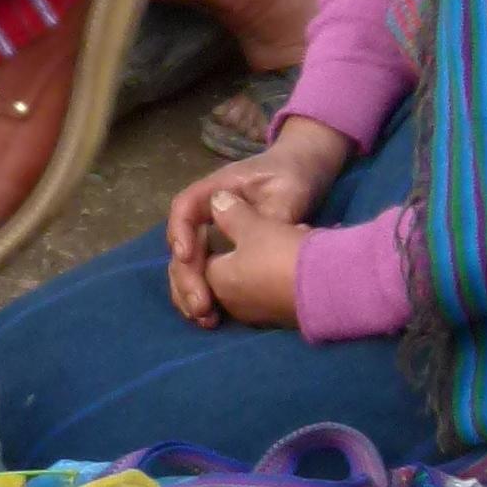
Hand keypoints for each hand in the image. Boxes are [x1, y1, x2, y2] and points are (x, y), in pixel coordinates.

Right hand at [162, 121, 347, 328]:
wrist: (306, 170)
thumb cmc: (293, 174)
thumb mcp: (287, 190)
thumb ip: (270, 215)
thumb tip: (255, 246)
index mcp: (216, 190)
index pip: (185, 208)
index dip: (180, 233)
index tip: (186, 257)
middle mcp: (208, 213)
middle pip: (183, 244)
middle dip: (186, 276)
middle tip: (200, 305)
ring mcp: (215, 234)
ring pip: (190, 263)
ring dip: (191, 290)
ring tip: (204, 316)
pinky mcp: (227, 251)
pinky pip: (208, 273)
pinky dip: (207, 294)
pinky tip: (214, 316)